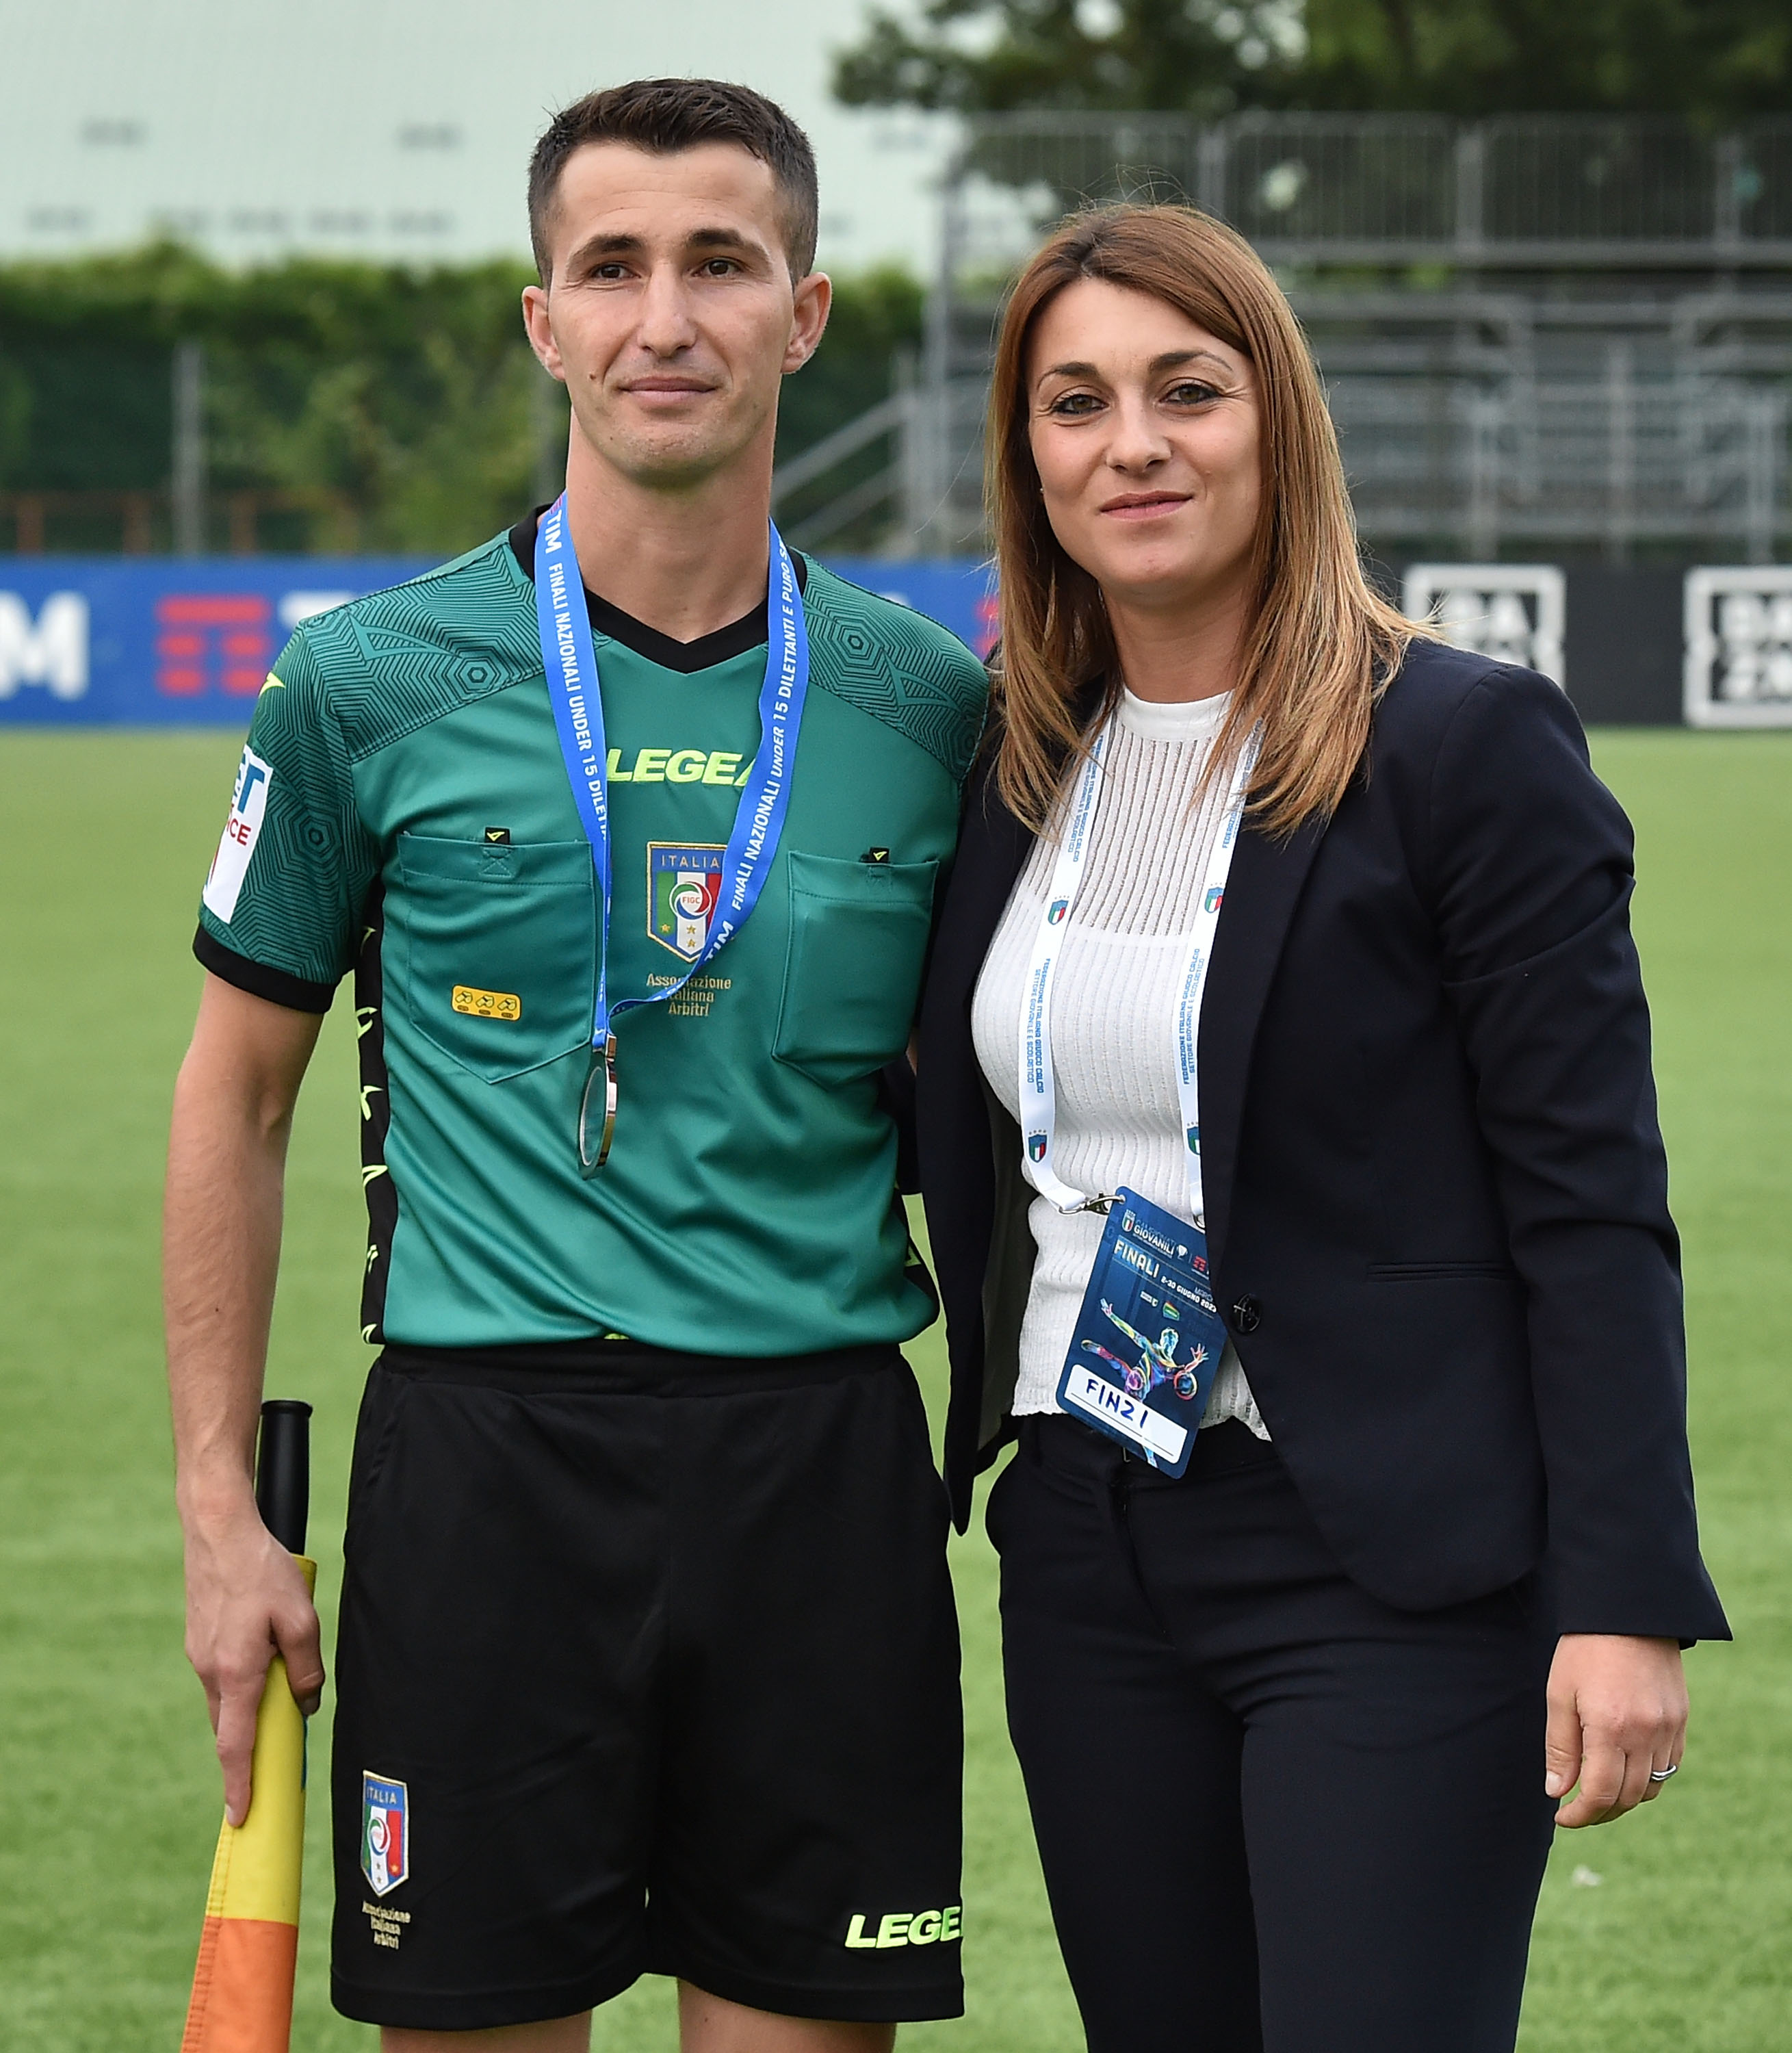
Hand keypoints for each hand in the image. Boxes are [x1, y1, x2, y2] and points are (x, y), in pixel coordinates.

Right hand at [180, 1488, 323, 1825]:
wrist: (218, 1531)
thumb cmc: (263, 1571)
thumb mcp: (301, 1619)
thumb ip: (306, 1668)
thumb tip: (306, 1704)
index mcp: (235, 1673)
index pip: (236, 1745)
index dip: (240, 1784)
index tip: (240, 1816)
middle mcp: (210, 1671)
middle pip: (231, 1727)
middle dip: (250, 1750)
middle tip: (275, 1763)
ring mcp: (199, 1656)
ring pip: (228, 1699)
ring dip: (250, 1708)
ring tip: (280, 1692)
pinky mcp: (198, 1640)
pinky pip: (222, 1676)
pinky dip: (241, 1682)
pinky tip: (262, 1658)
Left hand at [1545, 1633, 1685, 1827]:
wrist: (1629, 1612)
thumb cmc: (1585, 1649)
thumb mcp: (1560, 1693)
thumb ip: (1560, 1747)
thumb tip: (1557, 1792)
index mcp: (1611, 1728)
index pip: (1601, 1793)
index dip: (1581, 1814)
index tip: (1562, 1817)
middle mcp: (1647, 1734)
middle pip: (1629, 1797)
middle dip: (1601, 1812)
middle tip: (1577, 1810)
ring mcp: (1669, 1728)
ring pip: (1652, 1786)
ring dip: (1625, 1798)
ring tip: (1599, 1792)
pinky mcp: (1681, 1720)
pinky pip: (1670, 1765)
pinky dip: (1648, 1777)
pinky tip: (1626, 1769)